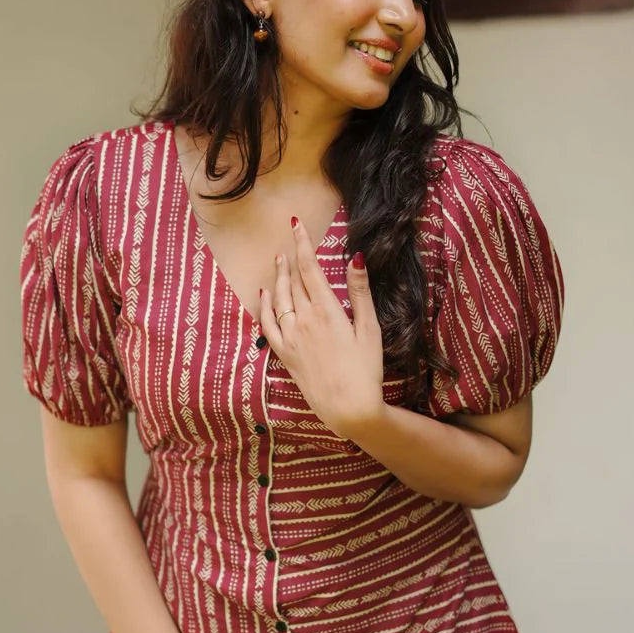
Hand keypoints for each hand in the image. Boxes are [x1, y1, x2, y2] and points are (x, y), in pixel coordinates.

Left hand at [259, 216, 383, 439]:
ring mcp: (290, 337)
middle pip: (293, 280)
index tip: (296, 224)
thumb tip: (355, 258)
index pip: (310, 268)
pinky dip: (264, 305)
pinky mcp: (284, 353)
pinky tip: (265, 294)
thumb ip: (359, 292)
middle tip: (289, 238)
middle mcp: (303, 320)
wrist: (348, 407)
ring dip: (279, 276)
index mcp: (326, 310)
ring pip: (279, 298)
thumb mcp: (369, 328)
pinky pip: (267, 323)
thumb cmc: (365, 369)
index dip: (302, 243)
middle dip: (291, 257)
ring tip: (279, 260)